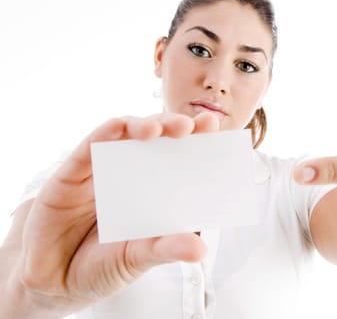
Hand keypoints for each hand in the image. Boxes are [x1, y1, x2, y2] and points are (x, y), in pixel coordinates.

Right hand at [10, 112, 218, 315]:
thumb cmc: (101, 266)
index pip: (180, 160)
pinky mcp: (72, 172)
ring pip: (126, 134)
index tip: (216, 130)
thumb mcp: (138, 258)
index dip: (198, 143)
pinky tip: (119, 127)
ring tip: (160, 128)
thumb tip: (201, 249)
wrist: (52, 281)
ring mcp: (103, 170)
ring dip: (144, 125)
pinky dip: (106, 133)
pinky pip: (90, 146)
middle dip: (176, 126)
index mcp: (153, 192)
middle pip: (157, 140)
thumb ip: (166, 249)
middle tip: (194, 125)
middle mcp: (131, 175)